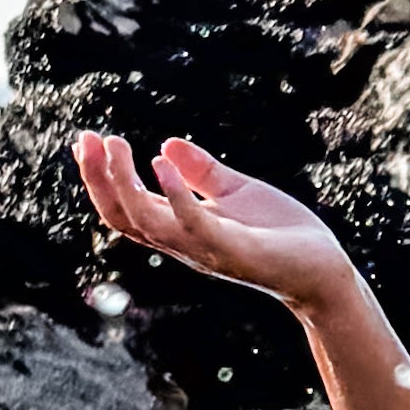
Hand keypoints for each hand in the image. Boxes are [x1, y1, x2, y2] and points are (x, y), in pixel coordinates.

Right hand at [73, 131, 354, 312]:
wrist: (324, 270)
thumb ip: (203, 172)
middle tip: (86, 139)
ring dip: (125, 184)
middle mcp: (184, 244)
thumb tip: (166, 145)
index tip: (85, 141)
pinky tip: (161, 163)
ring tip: (116, 144)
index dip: (101, 177)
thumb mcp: (236, 193)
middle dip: (99, 179)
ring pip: (147, 224)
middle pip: (124, 217)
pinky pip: (194, 224)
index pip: (126, 207)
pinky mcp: (234, 251)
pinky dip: (174, 195)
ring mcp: (206, 250)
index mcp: (181, 228)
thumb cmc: (281, 235)